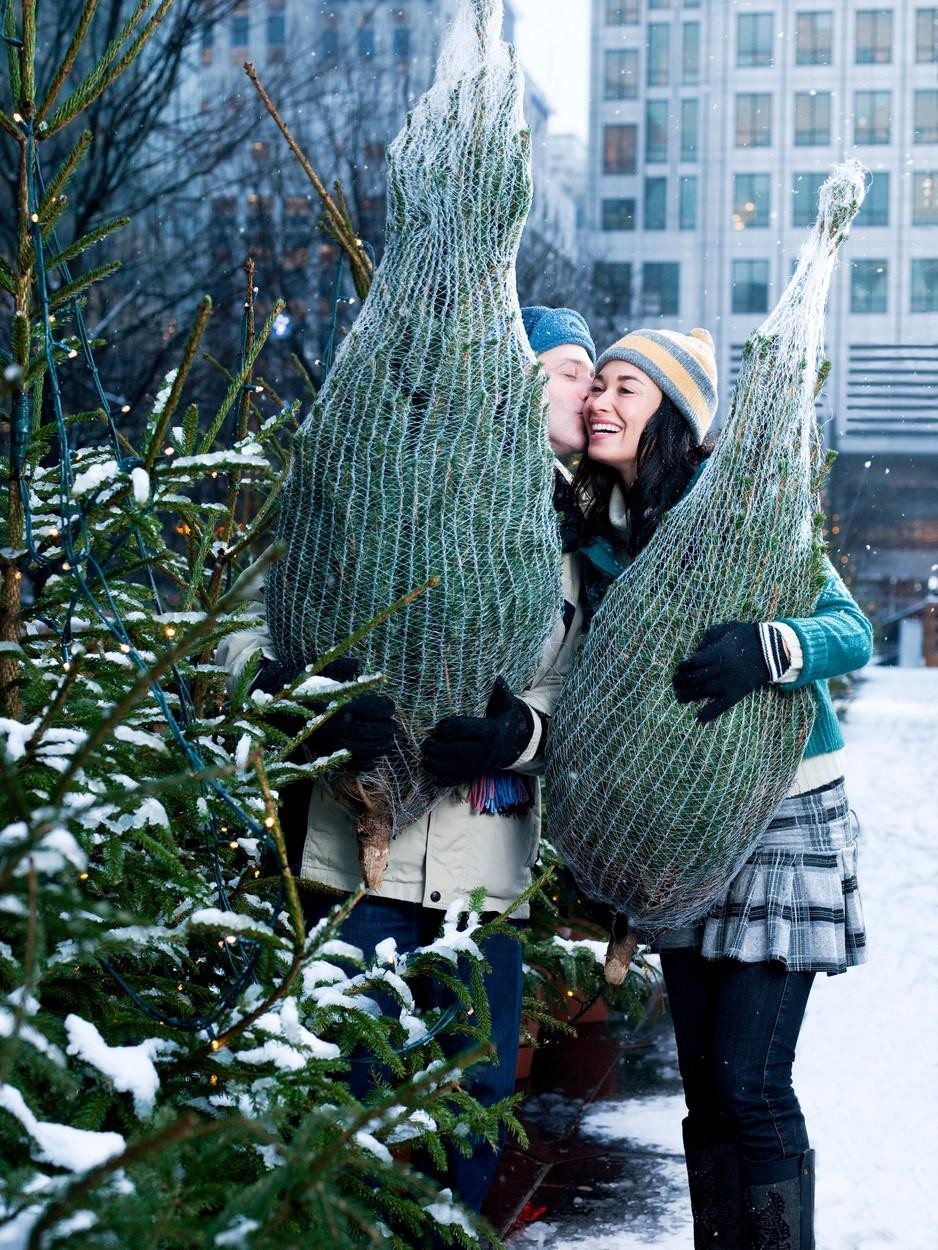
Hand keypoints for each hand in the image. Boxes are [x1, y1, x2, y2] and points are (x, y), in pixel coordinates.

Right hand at [257, 654, 396, 771]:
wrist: (278, 710)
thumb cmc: (304, 688)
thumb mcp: (322, 672)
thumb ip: (341, 667)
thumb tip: (358, 663)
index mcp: (343, 704)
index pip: (379, 709)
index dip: (387, 708)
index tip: (388, 706)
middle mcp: (341, 725)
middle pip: (379, 730)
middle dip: (388, 728)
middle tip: (391, 725)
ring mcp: (335, 742)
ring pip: (370, 749)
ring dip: (383, 746)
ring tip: (387, 740)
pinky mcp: (330, 754)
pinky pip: (356, 764)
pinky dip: (368, 761)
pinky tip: (373, 755)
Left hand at [420, 676, 534, 786]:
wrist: (517, 744)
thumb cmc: (506, 720)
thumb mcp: (507, 705)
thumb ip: (501, 693)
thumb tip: (498, 678)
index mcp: (491, 731)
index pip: (466, 729)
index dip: (450, 727)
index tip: (438, 724)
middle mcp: (485, 750)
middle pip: (457, 750)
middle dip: (438, 747)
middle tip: (426, 741)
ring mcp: (480, 765)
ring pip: (454, 768)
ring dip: (436, 763)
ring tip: (425, 755)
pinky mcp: (475, 773)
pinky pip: (457, 780)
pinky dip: (442, 778)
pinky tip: (431, 772)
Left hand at [672, 621, 770, 723]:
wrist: (772, 650)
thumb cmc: (747, 636)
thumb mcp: (727, 628)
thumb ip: (709, 636)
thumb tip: (697, 649)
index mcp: (718, 652)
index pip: (694, 662)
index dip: (683, 667)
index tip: (678, 669)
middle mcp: (721, 669)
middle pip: (696, 678)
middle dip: (682, 682)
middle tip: (675, 683)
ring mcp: (729, 682)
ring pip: (705, 692)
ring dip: (689, 696)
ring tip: (679, 697)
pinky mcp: (738, 692)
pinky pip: (723, 705)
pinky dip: (710, 712)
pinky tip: (699, 717)